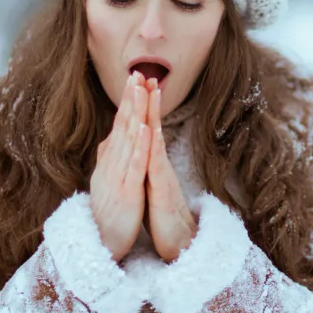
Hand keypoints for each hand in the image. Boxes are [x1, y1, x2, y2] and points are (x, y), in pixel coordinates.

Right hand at [89, 71, 154, 260]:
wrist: (100, 246)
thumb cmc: (108, 215)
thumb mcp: (106, 182)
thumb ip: (110, 160)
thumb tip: (110, 138)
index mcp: (110, 162)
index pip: (119, 126)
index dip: (127, 102)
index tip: (134, 78)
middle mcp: (111, 165)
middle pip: (122, 127)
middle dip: (131, 99)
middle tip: (136, 72)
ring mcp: (118, 178)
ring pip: (129, 141)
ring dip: (136, 114)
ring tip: (142, 91)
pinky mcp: (126, 192)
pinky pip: (134, 167)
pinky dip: (141, 147)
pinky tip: (147, 129)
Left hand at [143, 83, 197, 262]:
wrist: (177, 241)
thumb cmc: (160, 214)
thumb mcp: (147, 184)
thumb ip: (143, 165)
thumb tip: (136, 148)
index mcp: (150, 161)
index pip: (144, 128)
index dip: (138, 104)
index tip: (135, 80)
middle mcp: (158, 163)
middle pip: (152, 125)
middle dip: (147, 99)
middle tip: (144, 72)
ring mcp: (162, 174)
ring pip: (157, 138)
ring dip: (153, 114)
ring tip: (150, 91)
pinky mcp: (163, 189)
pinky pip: (158, 164)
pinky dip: (154, 146)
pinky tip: (153, 130)